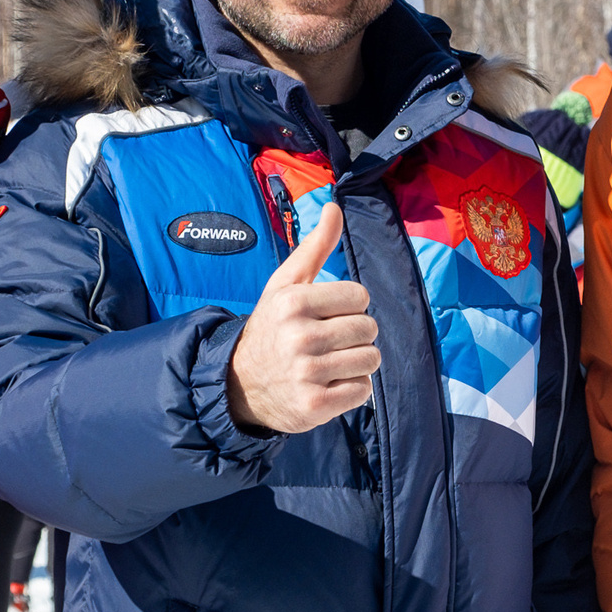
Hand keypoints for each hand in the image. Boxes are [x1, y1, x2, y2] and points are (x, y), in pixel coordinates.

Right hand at [226, 206, 379, 433]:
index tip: (327, 316)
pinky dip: (351, 389)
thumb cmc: (272, 327)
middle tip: (326, 342)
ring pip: (371, 360)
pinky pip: (362, 391)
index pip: (361, 297)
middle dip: (354, 336)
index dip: (350, 307)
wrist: (240, 385)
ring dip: (356, 363)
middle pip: (369, 329)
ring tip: (328, 363)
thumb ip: (315, 246)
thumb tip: (334, 206)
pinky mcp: (315, 406)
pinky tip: (327, 385)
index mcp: (293, 302)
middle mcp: (299, 336)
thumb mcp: (286, 284)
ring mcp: (307, 373)